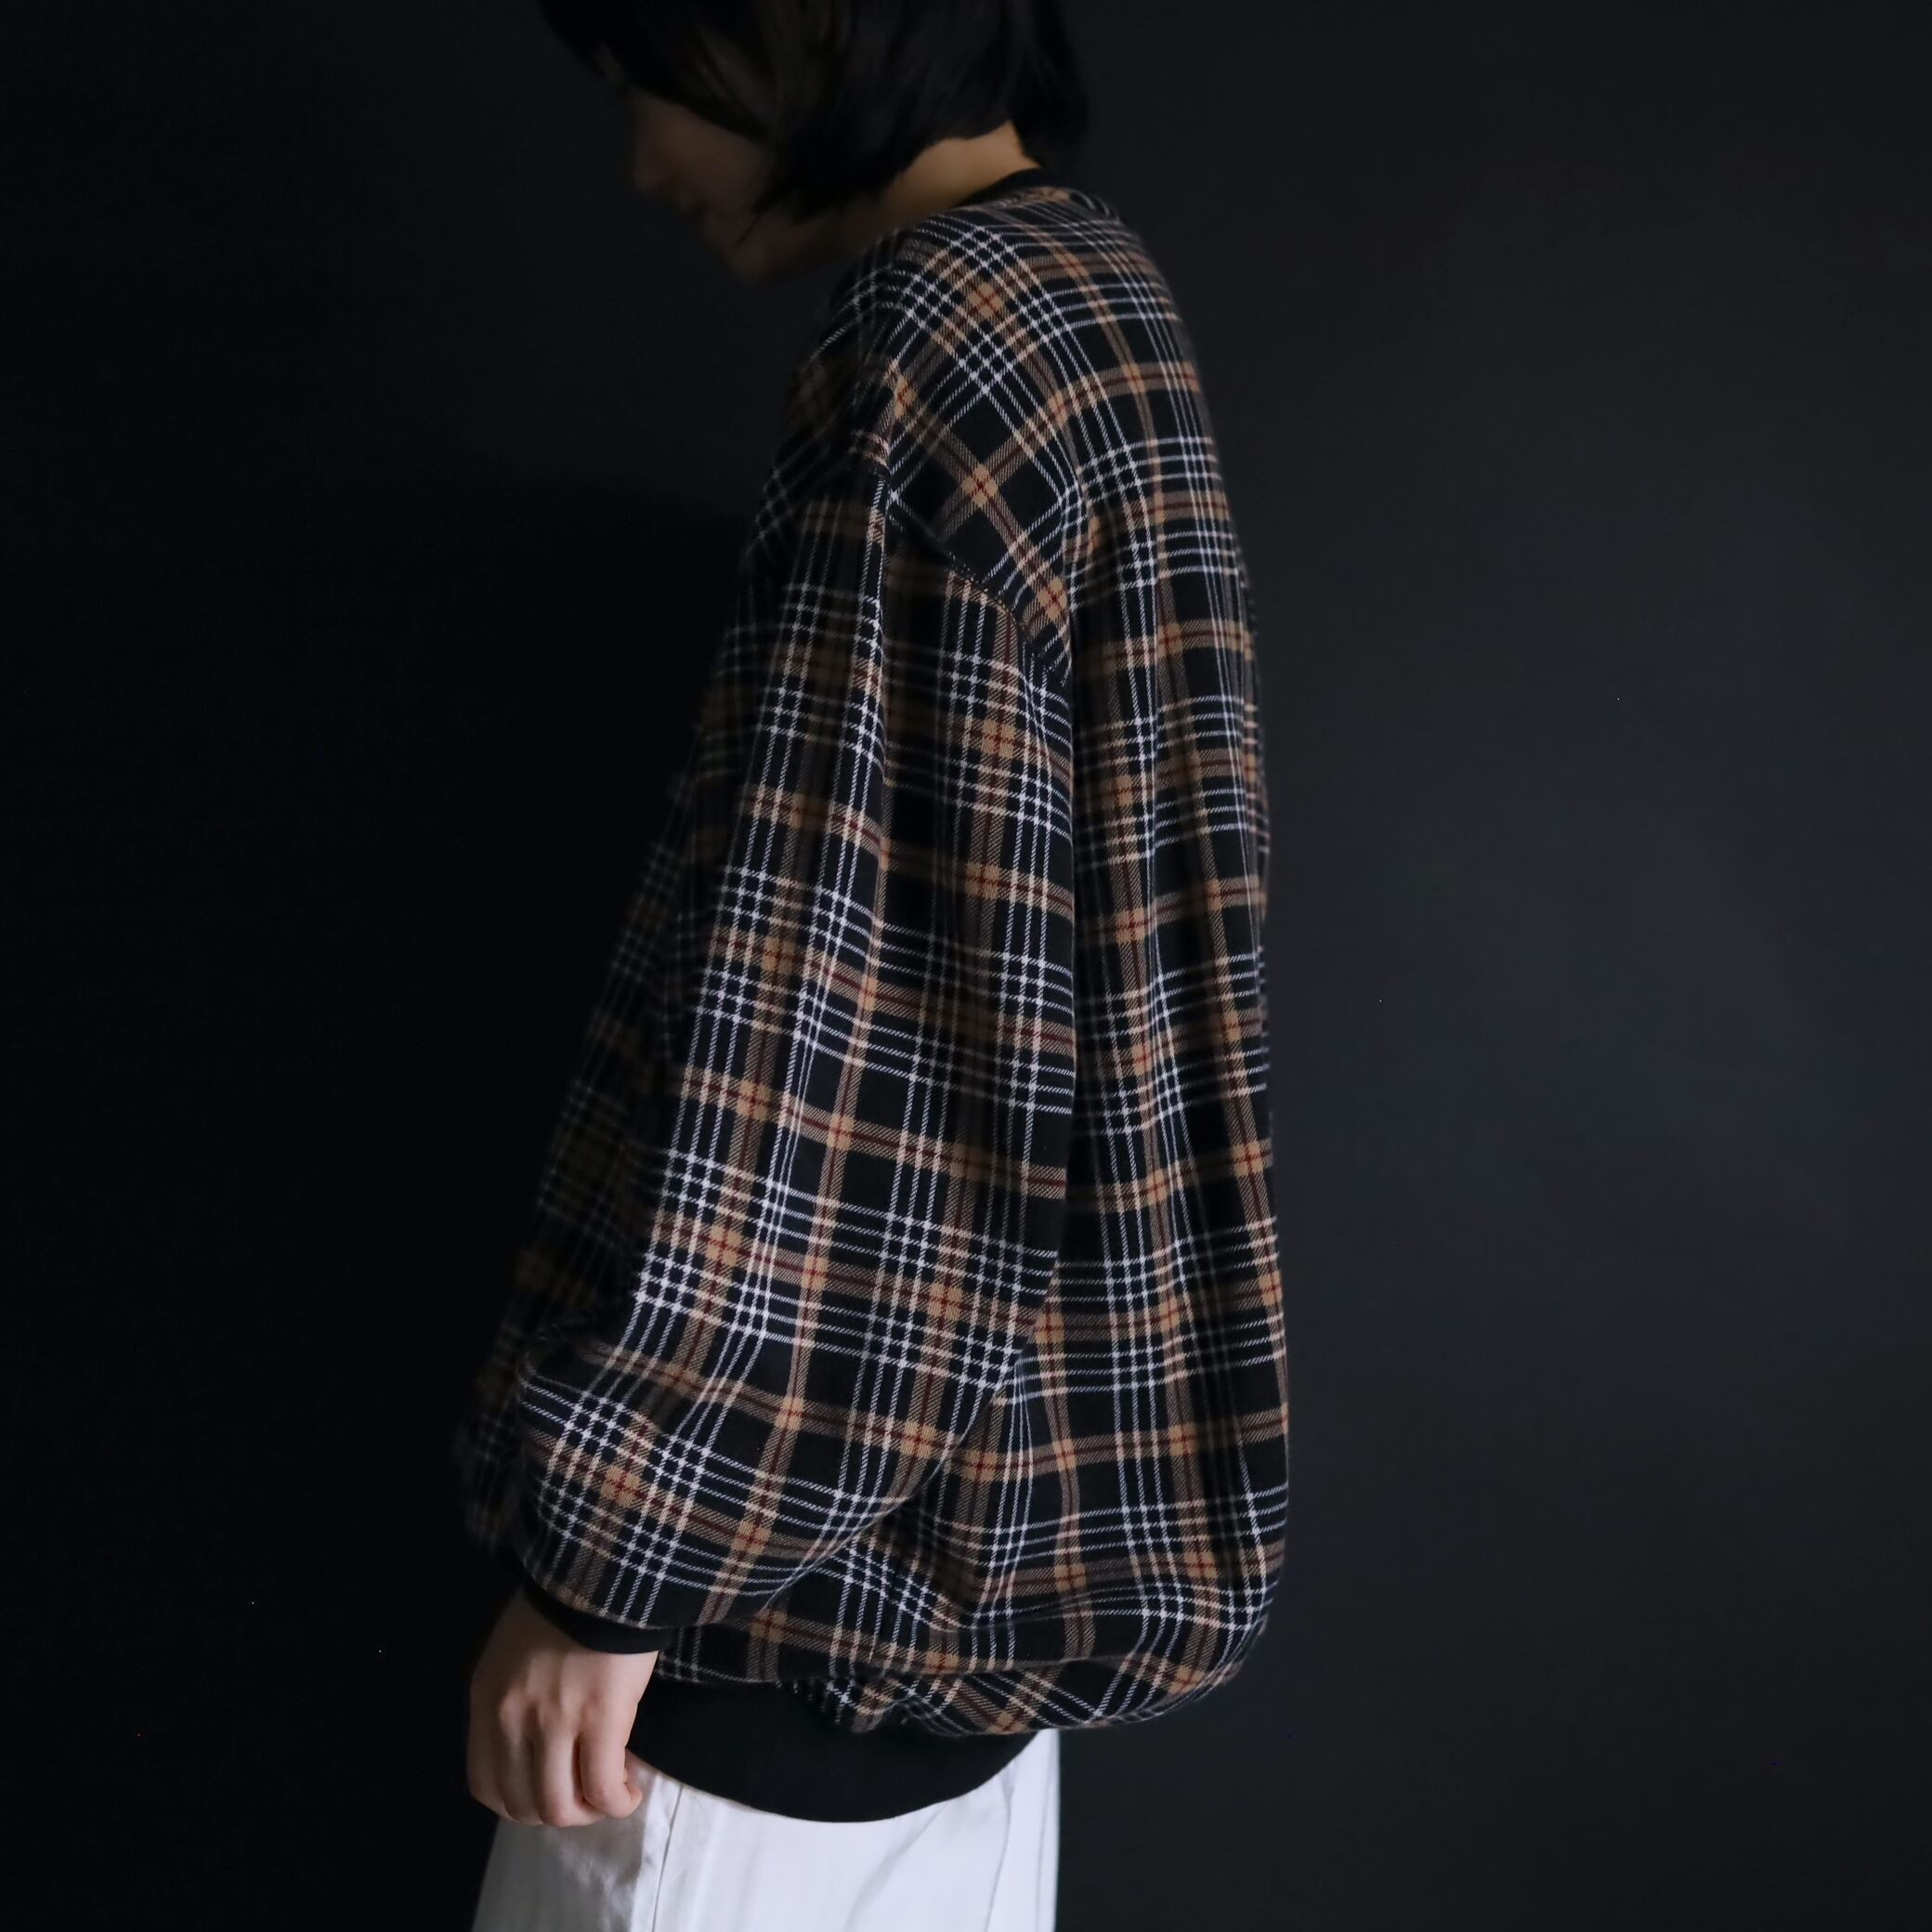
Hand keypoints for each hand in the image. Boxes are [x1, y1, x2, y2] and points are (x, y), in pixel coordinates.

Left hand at [467, 1586, 659, 1825]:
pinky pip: (603, 1787)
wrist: (604, 1567)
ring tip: (612, 1792)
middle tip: (587, 1795)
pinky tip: (631, 1789)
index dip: (521, 1804)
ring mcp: (554, 1721)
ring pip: (562, 1806)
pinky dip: (617, 1801)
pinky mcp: (601, 1718)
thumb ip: (513, 1699)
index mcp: (487, 1699)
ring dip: (589, 1811)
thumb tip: (535, 1746)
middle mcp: (511, 1718)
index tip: (551, 1789)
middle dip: (559, 1812)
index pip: (486, 1786)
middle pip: (524, 1805)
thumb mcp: (513, 1652)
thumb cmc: (565, 1602)